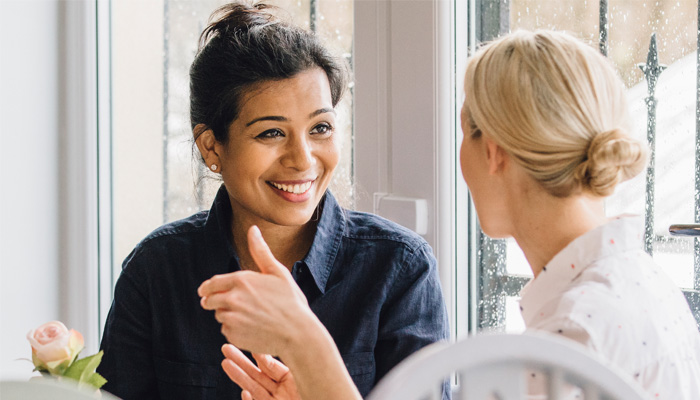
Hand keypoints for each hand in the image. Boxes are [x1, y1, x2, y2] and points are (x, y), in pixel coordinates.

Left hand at [198, 226, 315, 355]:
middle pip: (209, 300)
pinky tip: (251, 328)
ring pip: (219, 315)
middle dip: (215, 301)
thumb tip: (253, 229)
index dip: (207, 288)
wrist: (297, 333)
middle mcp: (232, 298)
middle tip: (228, 305)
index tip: (206, 291)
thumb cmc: (291, 301)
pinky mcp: (234, 335)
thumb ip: (260, 251)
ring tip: (247, 316)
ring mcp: (232, 318)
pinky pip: (226, 331)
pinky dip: (234, 330)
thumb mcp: (278, 272)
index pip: (211, 283)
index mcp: (241, 280)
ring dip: (227, 315)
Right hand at [221, 344, 300, 399]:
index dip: (259, 356)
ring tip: (225, 363)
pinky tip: (244, 393)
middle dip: (241, 363)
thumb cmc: (320, 392)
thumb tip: (267, 353)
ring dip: (240, 377)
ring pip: (254, 390)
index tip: (250, 343)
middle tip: (226, 348)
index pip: (270, 367)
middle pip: (257, 376)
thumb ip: (283, 368)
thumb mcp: (301, 378)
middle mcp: (281, 393)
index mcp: (290, 382)